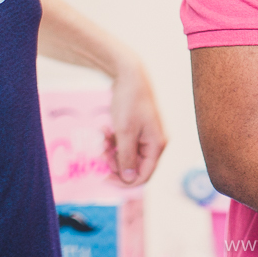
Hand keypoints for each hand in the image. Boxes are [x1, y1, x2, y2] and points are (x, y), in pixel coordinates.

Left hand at [103, 58, 165, 184]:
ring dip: (111, 151)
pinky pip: (124, 144)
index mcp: (156, 146)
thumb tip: (130, 180)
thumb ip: (126, 159)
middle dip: (115, 162)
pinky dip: (113, 141)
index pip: (143, 176)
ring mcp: (146, 136)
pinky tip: (105, 129)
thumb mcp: (124, 133)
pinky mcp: (138, 129)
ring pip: (127, 156)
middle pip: (134, 167)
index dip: (123, 181)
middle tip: (100, 153)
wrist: (129, 76)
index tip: (104, 176)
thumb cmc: (129, 102)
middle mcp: (154, 143)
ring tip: (102, 137)